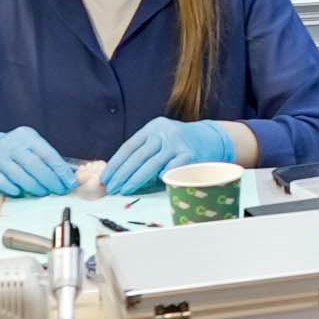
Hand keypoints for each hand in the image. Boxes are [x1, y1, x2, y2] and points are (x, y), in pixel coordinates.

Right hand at [0, 128, 73, 198]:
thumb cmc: (20, 153)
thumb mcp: (35, 149)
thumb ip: (54, 163)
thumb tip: (78, 178)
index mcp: (27, 136)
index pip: (47, 153)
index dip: (60, 170)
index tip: (70, 184)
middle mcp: (11, 144)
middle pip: (33, 164)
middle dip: (49, 180)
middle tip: (59, 191)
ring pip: (18, 174)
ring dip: (33, 186)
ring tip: (43, 193)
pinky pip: (0, 181)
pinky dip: (11, 188)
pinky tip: (20, 193)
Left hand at [101, 117, 243, 193]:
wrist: (213, 138)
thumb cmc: (181, 144)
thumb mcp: (162, 139)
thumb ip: (145, 152)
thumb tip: (119, 174)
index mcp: (153, 127)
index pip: (129, 147)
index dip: (115, 163)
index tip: (105, 178)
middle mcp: (165, 132)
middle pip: (137, 156)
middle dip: (122, 174)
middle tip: (111, 188)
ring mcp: (178, 143)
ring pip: (151, 165)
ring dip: (135, 179)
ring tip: (124, 190)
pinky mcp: (190, 155)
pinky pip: (170, 170)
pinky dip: (158, 179)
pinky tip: (148, 188)